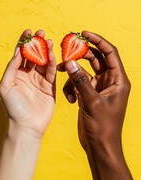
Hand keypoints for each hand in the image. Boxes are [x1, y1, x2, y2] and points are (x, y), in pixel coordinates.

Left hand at [0, 29, 55, 139]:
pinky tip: (52, 54)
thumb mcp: (6, 85)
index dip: (24, 42)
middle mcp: (29, 75)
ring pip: (44, 62)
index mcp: (17, 73)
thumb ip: (11, 67)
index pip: (21, 54)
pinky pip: (52, 72)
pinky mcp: (50, 86)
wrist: (27, 125)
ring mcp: (40, 80)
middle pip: (34, 55)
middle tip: (41, 33)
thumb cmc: (13, 107)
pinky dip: (52, 63)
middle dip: (37, 43)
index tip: (28, 31)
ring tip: (48, 41)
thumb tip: (18, 51)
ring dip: (46, 51)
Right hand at [57, 31, 133, 179]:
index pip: (110, 53)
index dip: (98, 40)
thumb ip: (80, 81)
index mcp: (118, 80)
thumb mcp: (91, 102)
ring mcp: (99, 87)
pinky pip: (79, 82)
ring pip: (85, 70)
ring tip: (61, 71)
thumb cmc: (102, 127)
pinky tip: (69, 98)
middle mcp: (110, 81)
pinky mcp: (90, 94)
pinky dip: (71, 86)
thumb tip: (70, 62)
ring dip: (73, 71)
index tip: (84, 33)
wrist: (100, 145)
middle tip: (67, 50)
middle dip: (81, 54)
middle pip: (96, 59)